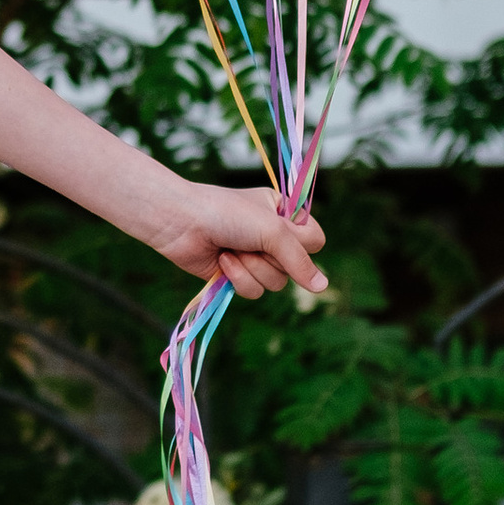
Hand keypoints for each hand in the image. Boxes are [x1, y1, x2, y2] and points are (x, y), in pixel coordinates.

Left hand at [153, 180, 325, 300]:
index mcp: (283, 214)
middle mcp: (271, 237)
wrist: (181, 222)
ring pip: (274, 283)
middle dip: (270, 257)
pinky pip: (254, 291)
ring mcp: (254, 257)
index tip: (282, 235)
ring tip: (232, 248)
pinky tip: (222, 260)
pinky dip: (238, 278)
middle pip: (295, 267)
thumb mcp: (271, 230)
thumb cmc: (226, 214)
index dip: (302, 244)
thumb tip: (322, 288)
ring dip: (252, 268)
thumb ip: (299, 259)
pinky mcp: (236, 275)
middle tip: (249, 240)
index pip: (315, 240)